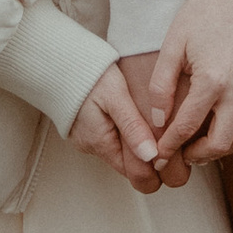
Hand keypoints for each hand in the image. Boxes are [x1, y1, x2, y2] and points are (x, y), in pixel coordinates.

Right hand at [70, 65, 168, 192]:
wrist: (59, 59)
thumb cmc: (88, 73)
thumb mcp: (116, 96)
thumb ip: (133, 126)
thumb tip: (151, 157)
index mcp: (101, 143)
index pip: (135, 173)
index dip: (156, 166)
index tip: (173, 151)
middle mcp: (92, 146)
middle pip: (129, 165)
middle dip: (149, 156)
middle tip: (169, 137)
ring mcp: (87, 138)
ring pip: (120, 151)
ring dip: (137, 142)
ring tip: (154, 123)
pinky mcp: (86, 128)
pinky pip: (110, 137)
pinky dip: (124, 132)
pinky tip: (133, 116)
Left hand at [121, 0, 232, 172]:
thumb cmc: (199, 16)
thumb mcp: (171, 46)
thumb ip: (161, 86)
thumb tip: (159, 121)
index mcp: (212, 79)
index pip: (187, 127)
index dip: (169, 145)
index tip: (157, 154)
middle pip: (221, 142)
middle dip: (198, 155)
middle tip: (181, 156)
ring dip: (224, 148)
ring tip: (204, 148)